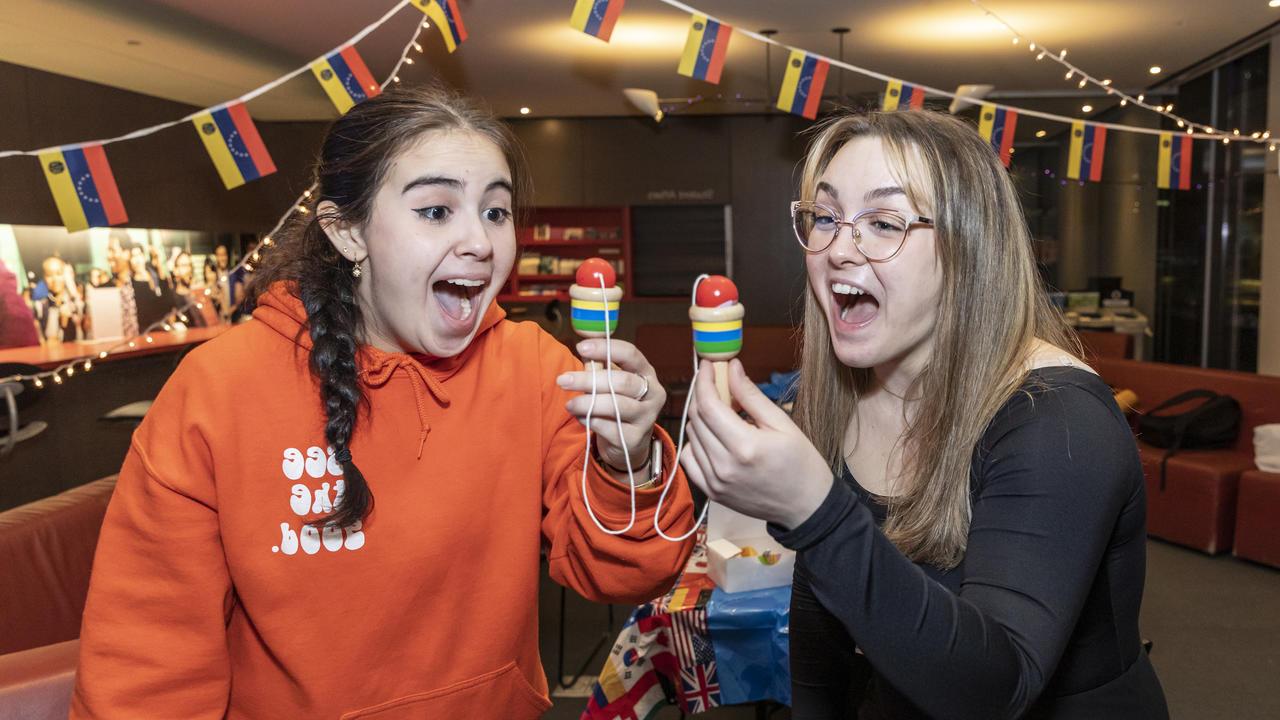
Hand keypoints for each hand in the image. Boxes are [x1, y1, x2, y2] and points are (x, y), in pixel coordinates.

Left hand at [558, 339, 666, 471]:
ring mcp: (646, 417)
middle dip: (589, 380)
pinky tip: (581, 417)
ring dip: (587, 403)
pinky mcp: (635, 438)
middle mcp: (653, 394)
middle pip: (622, 381)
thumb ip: (598, 362)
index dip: (606, 348)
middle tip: (563, 380)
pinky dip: (591, 420)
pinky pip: (610, 427)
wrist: (628, 443)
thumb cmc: (616, 403)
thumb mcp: (610, 381)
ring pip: (616, 406)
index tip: (580, 347)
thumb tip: (582, 342)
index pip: (630, 354)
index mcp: (647, 373)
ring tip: (569, 404)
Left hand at [681, 359, 832, 528]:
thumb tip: (731, 367)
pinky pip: (689, 459)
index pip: (709, 405)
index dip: (704, 381)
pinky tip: (714, 438)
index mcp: (745, 446)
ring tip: (723, 413)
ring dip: (700, 418)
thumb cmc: (801, 462)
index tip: (707, 365)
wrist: (806, 506)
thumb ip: (752, 395)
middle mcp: (724, 466)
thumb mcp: (782, 423)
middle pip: (696, 418)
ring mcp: (715, 482)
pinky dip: (696, 442)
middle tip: (717, 384)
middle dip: (702, 394)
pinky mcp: (711, 492)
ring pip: (691, 436)